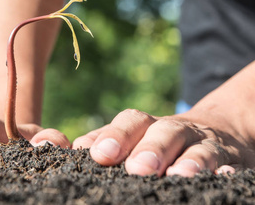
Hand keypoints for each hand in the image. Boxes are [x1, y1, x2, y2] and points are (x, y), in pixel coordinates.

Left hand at [73, 108, 254, 176]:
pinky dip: (225, 169)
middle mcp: (175, 130)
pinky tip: (223, 176)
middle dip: (150, 148)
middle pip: (164, 131)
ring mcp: (204, 143)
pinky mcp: (230, 158)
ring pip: (199, 147)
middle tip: (137, 168)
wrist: (216, 129)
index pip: (130, 122)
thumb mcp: (134, 137)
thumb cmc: (160, 140)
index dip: (115, 134)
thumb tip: (69, 147)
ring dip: (189, 160)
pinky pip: (230, 162)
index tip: (99, 154)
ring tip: (177, 175)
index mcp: (147, 126)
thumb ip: (105, 141)